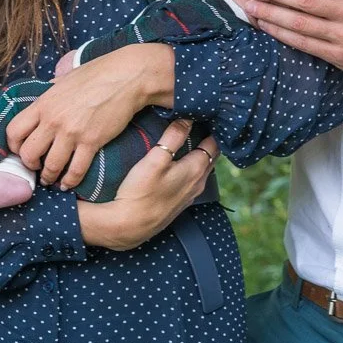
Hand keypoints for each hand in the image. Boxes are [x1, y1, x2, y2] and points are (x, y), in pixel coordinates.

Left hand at [7, 43, 173, 189]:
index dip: (14, 146)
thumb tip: (45, 94)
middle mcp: (53, 120)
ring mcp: (72, 132)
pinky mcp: (92, 141)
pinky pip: (76, 170)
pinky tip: (69, 184)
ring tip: (51, 180)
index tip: (21, 151)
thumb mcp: (65, 79)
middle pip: (28, 153)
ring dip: (49, 177)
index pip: (14, 131)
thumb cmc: (98, 74)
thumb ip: (51, 92)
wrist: (126, 77)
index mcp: (43, 103)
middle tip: (37, 167)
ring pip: (50, 166)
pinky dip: (70, 181)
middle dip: (30, 165)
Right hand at [77, 121, 218, 249]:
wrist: (128, 227)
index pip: (214, 143)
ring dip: (201, 154)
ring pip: (202, 169)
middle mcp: (198, 183)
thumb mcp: (155, 159)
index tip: (210, 114)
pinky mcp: (179, 204)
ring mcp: (190, 195)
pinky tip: (182, 163)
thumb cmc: (140, 192)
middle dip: (210, 139)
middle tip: (204, 122)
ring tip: (194, 138)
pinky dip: (193, 168)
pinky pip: (193, 180)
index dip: (214, 128)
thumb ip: (173, 137)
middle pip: (211, 156)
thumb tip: (188, 117)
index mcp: (196, 169)